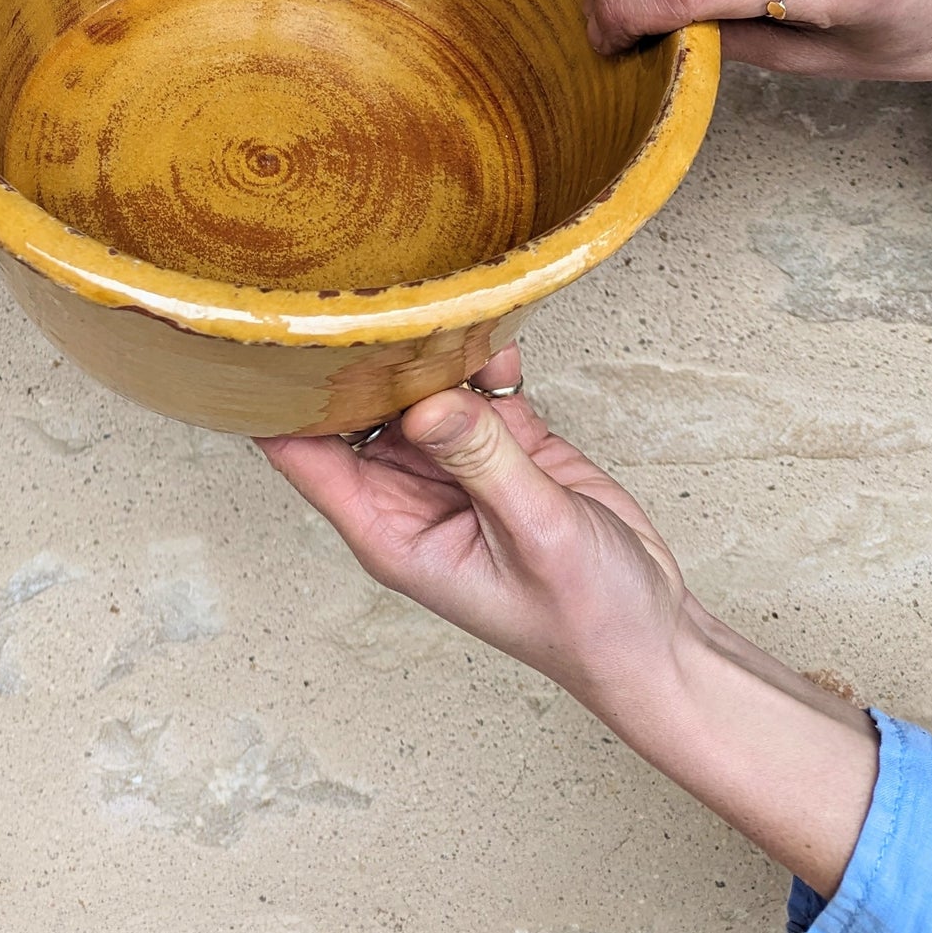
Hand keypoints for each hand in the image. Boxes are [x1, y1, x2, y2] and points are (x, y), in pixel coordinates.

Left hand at [259, 343, 879, 898]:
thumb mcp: (534, 534)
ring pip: (418, 390)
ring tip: (444, 312)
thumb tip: (425, 402)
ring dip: (431, 355)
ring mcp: (456, 466)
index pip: (306, 456)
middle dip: (363, 360)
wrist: (653, 633)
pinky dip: (486, 364)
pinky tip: (499, 346)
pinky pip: (476, 388)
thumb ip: (482, 461)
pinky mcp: (502, 445)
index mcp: (390, 530)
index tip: (278, 340)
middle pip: (358, 410)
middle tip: (374, 298)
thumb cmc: (584, 617)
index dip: (284, 401)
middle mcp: (411, 493)